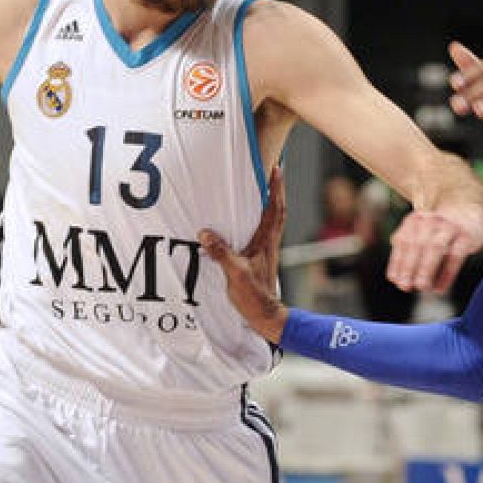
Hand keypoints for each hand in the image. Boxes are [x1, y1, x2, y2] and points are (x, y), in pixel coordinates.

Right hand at [199, 168, 288, 343]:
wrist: (265, 314)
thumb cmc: (253, 295)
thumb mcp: (234, 273)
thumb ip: (221, 252)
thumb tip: (205, 233)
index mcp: (266, 241)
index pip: (273, 209)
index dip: (275, 188)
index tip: (277, 168)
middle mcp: (270, 241)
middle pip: (277, 209)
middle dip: (276, 188)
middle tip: (275, 168)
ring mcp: (267, 249)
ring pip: (273, 219)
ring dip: (272, 201)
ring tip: (266, 185)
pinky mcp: (262, 256)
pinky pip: (265, 230)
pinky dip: (263, 217)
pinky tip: (253, 216)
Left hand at [386, 207, 481, 292]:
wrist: (468, 212)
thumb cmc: (438, 232)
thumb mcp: (419, 235)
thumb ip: (407, 253)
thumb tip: (395, 279)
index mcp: (415, 220)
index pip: (403, 241)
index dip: (397, 261)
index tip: (394, 280)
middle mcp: (431, 220)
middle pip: (417, 244)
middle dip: (409, 267)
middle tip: (404, 286)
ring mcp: (450, 226)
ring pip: (435, 247)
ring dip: (426, 268)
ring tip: (421, 287)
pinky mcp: (467, 236)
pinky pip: (456, 256)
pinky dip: (446, 274)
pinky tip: (440, 288)